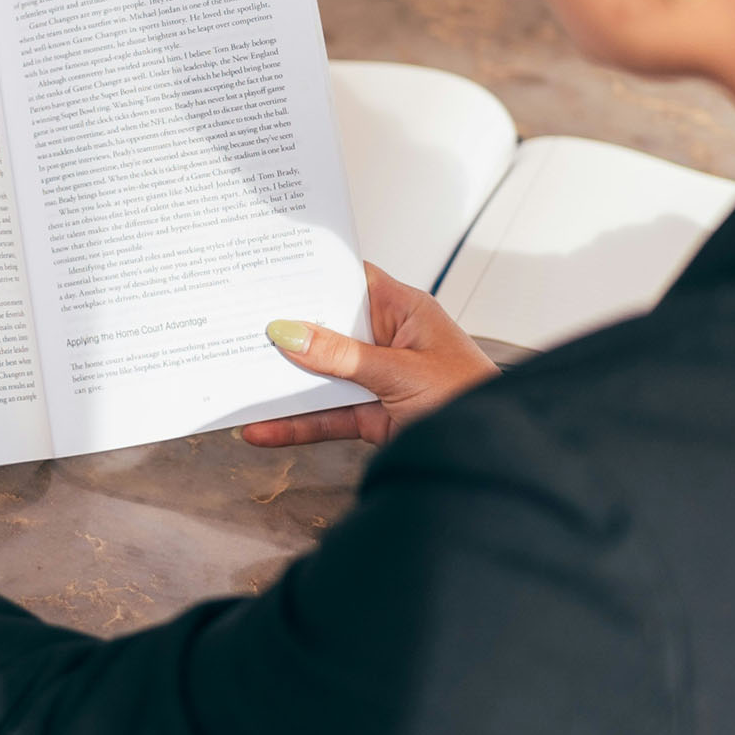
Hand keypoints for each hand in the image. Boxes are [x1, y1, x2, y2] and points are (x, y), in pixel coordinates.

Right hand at [243, 261, 497, 447]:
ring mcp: (379, 379)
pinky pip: (325, 416)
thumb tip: (290, 332)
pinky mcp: (372, 417)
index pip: (352, 281)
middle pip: (327, 329)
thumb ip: (341, 356)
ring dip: (284, 384)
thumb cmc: (471, 400)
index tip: (269, 272)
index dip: (313, 275)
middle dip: (287, 333)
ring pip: (321, 376)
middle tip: (240, 329)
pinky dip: (295, 424)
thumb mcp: (400, 373)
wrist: (496, 461)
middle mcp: (390, 340)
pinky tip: (263, 429)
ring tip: (239, 383)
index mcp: (406, 311)